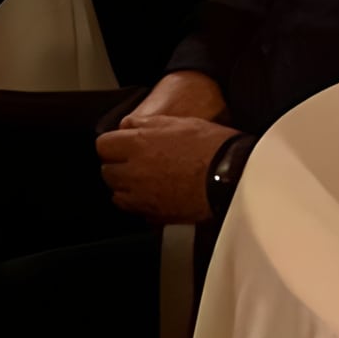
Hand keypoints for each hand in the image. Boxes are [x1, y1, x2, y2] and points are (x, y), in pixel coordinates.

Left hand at [97, 97, 234, 224]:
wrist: (235, 175)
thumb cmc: (211, 146)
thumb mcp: (176, 122)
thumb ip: (144, 124)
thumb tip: (127, 126)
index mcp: (137, 144)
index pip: (102, 145)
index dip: (113, 145)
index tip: (122, 146)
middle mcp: (134, 171)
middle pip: (107, 171)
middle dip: (118, 166)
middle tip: (134, 164)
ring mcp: (144, 196)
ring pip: (117, 194)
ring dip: (126, 188)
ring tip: (144, 182)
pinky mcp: (158, 215)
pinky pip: (136, 211)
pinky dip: (139, 206)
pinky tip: (154, 198)